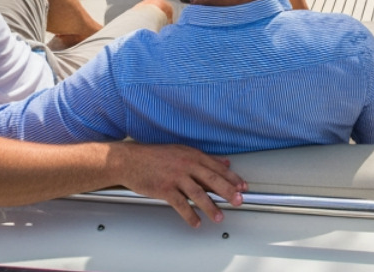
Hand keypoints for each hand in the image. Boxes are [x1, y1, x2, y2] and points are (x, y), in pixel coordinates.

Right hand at [116, 143, 246, 226]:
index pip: (217, 167)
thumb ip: (204, 159)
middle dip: (227, 191)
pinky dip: (189, 215)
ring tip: (219, 217)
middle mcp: (187, 165)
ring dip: (211, 207)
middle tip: (238, 201)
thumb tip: (225, 162)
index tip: (242, 186)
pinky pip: (180, 204)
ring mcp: (176, 177)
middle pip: (212, 180)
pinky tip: (196, 222)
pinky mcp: (165, 189)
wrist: (131, 160)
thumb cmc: (155, 156)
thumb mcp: (182, 151)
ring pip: (198, 194)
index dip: (232, 178)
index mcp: (193, 155)